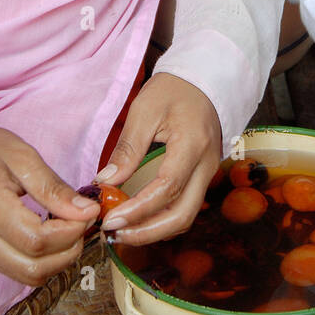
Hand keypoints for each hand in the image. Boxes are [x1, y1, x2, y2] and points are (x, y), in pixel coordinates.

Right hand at [0, 114, 100, 284]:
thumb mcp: (22, 156)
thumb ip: (53, 187)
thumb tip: (86, 212)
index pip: (36, 240)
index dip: (70, 232)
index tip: (87, 212)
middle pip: (33, 267)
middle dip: (68, 250)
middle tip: (81, 222)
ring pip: (27, 276)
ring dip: (57, 260)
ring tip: (67, 229)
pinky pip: (16, 271)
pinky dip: (41, 260)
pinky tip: (48, 236)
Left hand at [91, 72, 221, 244]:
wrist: (203, 81)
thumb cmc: (174, 89)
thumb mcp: (145, 110)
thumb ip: (127, 148)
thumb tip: (106, 181)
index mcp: (193, 144)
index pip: (167, 188)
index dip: (138, 209)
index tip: (111, 219)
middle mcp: (206, 165)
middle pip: (182, 215)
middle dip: (147, 232)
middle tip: (115, 233)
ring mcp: (208, 173)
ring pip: (186, 217)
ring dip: (155, 230)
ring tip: (123, 231)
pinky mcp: (202, 177)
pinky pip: (185, 207)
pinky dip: (163, 220)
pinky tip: (140, 220)